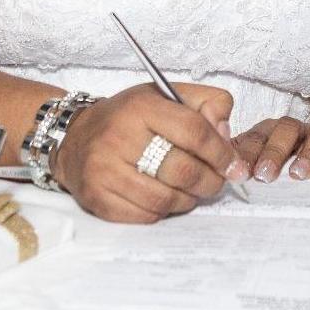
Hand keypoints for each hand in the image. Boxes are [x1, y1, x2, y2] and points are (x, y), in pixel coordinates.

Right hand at [53, 82, 245, 222]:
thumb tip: (225, 134)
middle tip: (218, 181)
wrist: (75, 137)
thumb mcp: (170, 94)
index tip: (234, 165)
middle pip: (183, 170)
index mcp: (142, 107)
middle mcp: (119, 138)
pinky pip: (145, 215)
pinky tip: (168, 198)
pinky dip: (165, 211)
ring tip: (194, 190)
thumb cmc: (131, 117)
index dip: (221, 152)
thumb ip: (208, 104)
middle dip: (211, 181)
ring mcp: (104, 171)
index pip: (194, 132)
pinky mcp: (96, 198)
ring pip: (165, 198)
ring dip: (190, 199)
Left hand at [234, 115, 309, 181]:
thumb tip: (212, 177)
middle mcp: (296, 131)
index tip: (241, 173)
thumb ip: (239, 168)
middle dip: (275, 151)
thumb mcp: (257, 168)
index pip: (257, 136)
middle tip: (266, 175)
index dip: (248, 152)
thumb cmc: (280, 170)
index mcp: (269, 133)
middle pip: (286, 129)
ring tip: (299, 174)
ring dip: (309, 151)